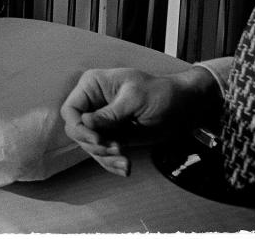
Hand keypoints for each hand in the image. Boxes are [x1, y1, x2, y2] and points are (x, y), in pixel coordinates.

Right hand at [59, 67, 217, 176]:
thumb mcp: (135, 99)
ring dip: (105, 158)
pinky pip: (103, 153)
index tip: (98, 140)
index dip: (79, 128)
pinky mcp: (112, 135)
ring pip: (89, 146)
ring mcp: (102, 121)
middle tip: (118, 149)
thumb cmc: (160, 93)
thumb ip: (109, 113)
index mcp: (92, 86)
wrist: (184, 107)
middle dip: (95, 145)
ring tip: (126, 162)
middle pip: (77, 131)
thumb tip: (84, 122)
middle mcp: (93, 103)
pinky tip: (126, 168)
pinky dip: (112, 163)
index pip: (70, 110)